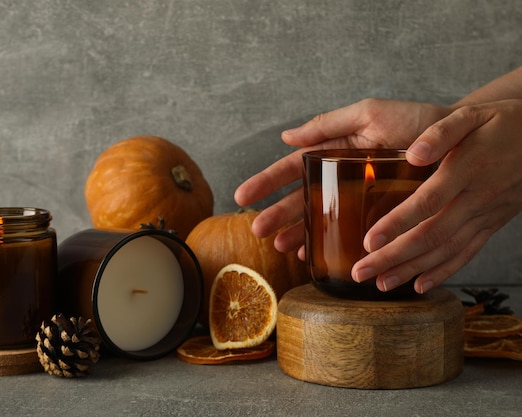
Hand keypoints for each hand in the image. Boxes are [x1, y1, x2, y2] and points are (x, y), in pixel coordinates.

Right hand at [234, 98, 449, 254]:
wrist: (460, 141)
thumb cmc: (417, 121)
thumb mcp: (369, 113)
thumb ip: (328, 123)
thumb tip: (285, 135)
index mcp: (335, 150)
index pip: (292, 167)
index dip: (266, 181)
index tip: (242, 196)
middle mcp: (343, 176)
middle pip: (302, 198)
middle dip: (278, 214)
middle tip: (257, 231)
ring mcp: (360, 198)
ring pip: (321, 218)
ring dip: (299, 233)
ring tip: (282, 248)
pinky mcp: (381, 215)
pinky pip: (351, 232)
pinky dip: (332, 245)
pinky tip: (317, 255)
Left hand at [353, 99, 521, 292]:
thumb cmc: (501, 123)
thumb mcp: (471, 116)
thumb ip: (441, 133)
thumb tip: (413, 154)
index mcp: (467, 169)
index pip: (428, 202)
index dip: (398, 223)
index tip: (369, 241)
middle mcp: (476, 198)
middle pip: (431, 235)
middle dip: (393, 257)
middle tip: (361, 273)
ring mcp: (486, 215)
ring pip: (446, 249)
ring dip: (412, 269)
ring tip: (381, 284)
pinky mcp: (491, 224)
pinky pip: (467, 253)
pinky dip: (444, 272)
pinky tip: (421, 285)